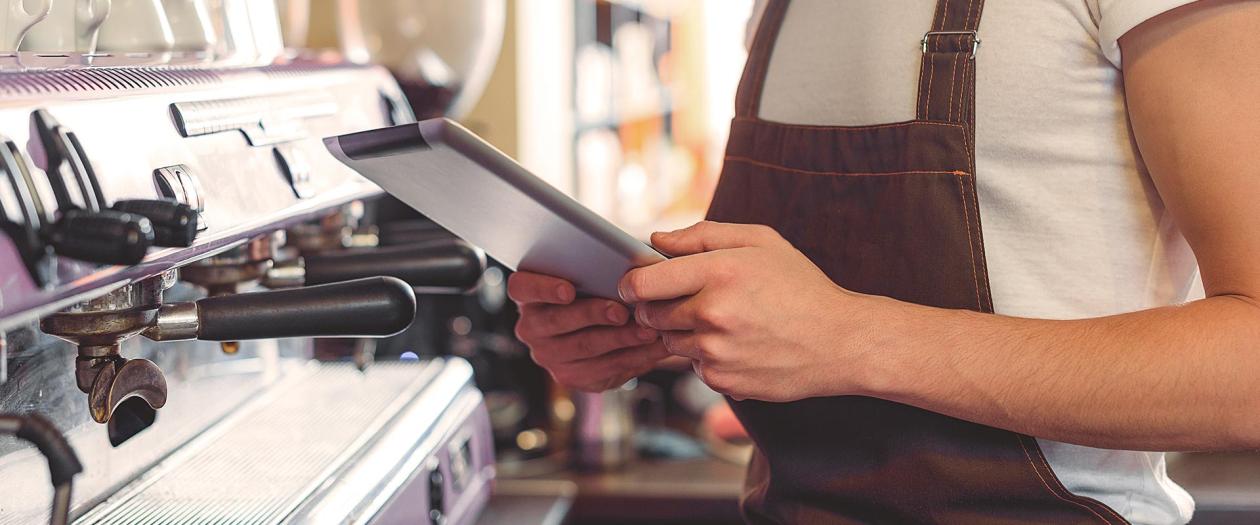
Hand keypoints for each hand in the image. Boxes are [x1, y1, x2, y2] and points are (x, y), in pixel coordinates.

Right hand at [508, 271, 666, 391]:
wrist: (599, 329)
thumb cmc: (595, 290)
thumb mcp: (589, 275)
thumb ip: (596, 266)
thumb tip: (631, 264)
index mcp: (529, 295)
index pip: (522, 287)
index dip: (543, 289)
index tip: (568, 290)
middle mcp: (531, 327)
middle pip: (557, 321)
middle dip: (593, 315)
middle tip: (621, 311)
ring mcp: (549, 355)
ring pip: (585, 347)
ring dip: (620, 339)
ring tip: (648, 330)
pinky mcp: (571, 377)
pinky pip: (603, 370)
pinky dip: (633, 357)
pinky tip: (653, 347)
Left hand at [620, 221, 883, 401]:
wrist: (841, 341)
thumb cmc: (800, 286)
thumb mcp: (760, 242)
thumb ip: (702, 235)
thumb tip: (655, 240)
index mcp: (717, 272)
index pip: (642, 283)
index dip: (631, 284)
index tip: (635, 284)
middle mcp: (712, 314)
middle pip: (650, 314)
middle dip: (659, 307)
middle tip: (690, 301)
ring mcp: (716, 351)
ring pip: (670, 342)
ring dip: (684, 333)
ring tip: (723, 322)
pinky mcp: (723, 381)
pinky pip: (694, 368)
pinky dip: (707, 359)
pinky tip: (738, 346)